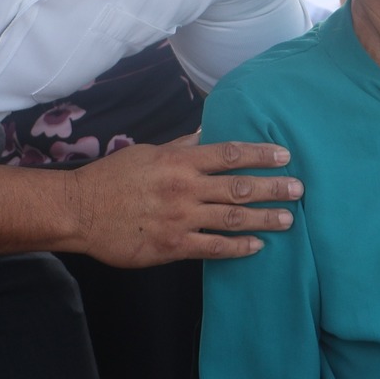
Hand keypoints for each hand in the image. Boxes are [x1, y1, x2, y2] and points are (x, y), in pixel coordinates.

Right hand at [66, 136, 299, 266]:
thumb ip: (182, 145)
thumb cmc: (112, 178)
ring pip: (233, 218)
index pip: (229, 154)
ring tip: (288, 219)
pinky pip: (214, 247)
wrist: (80, 211)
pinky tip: (257, 246)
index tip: (284, 156)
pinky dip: (239, 247)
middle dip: (273, 188)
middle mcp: (185, 188)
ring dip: (265, 218)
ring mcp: (180, 218)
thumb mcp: (147, 152)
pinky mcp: (172, 246)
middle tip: (299, 189)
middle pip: (239, 187)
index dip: (260, 155)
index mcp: (179, 161)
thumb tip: (208, 130)